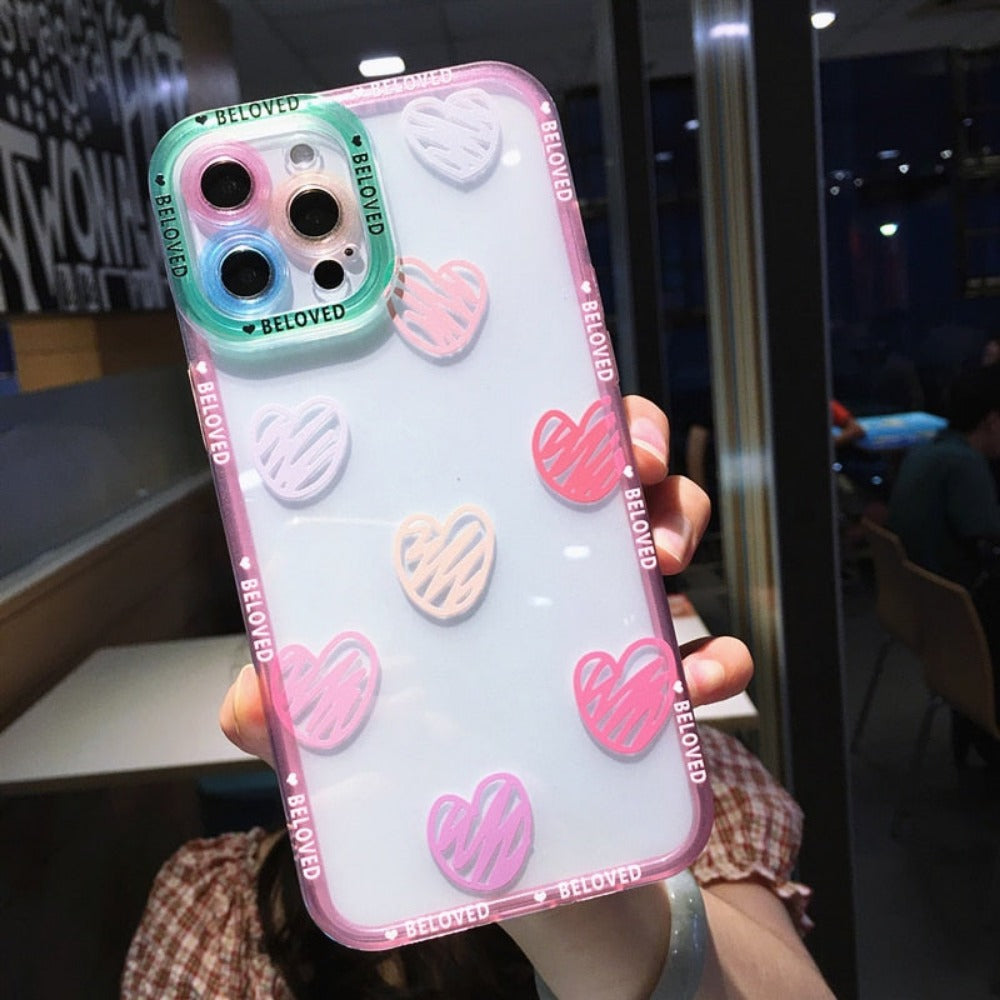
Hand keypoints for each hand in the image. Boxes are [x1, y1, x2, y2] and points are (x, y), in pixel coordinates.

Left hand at [220, 395, 752, 766]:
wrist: (546, 894)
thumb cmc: (444, 801)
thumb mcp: (361, 755)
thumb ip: (296, 724)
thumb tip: (249, 697)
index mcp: (481, 577)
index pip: (510, 471)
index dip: (545, 428)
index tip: (567, 421)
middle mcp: (552, 586)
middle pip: (603, 478)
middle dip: (631, 450)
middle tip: (632, 473)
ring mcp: (614, 630)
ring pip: (668, 531)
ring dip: (681, 520)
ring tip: (664, 562)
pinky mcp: (668, 690)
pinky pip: (714, 650)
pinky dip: (723, 654)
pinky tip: (708, 677)